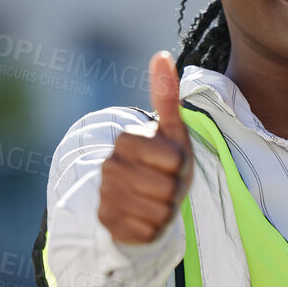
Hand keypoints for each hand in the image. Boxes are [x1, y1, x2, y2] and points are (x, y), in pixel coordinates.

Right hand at [97, 51, 193, 244]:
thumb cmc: (162, 164)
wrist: (141, 201)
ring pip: (160, 211)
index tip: (170, 163)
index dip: (181, 164)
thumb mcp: (171, 132)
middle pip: (168, 187)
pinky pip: (149, 231)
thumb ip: (166, 96)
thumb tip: (162, 55)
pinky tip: (145, 217)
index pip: (174, 159)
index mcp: (125, 141)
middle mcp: (110, 167)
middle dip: (175, 190)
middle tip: (164, 184)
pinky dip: (155, 228)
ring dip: (166, 209)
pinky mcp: (108, 223)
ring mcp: (106, 196)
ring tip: (155, 200)